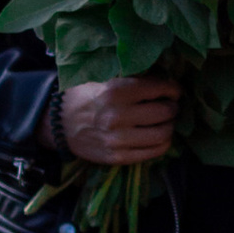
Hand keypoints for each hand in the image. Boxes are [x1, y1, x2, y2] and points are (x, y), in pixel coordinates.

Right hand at [58, 75, 180, 166]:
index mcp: (115, 91)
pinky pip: (154, 152)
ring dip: (170, 126)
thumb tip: (164, 75)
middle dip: (173, 107)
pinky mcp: (117, 157)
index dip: (173, 88)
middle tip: (170, 105)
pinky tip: (158, 136)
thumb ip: (130, 77)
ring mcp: (117, 139)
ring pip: (163, 134)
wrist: (59, 123)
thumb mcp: (103, 78)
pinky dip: (162, 143)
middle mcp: (117, 116)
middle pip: (165, 112)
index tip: (174, 90)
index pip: (160, 88)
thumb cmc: (84, 95)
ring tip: (165, 121)